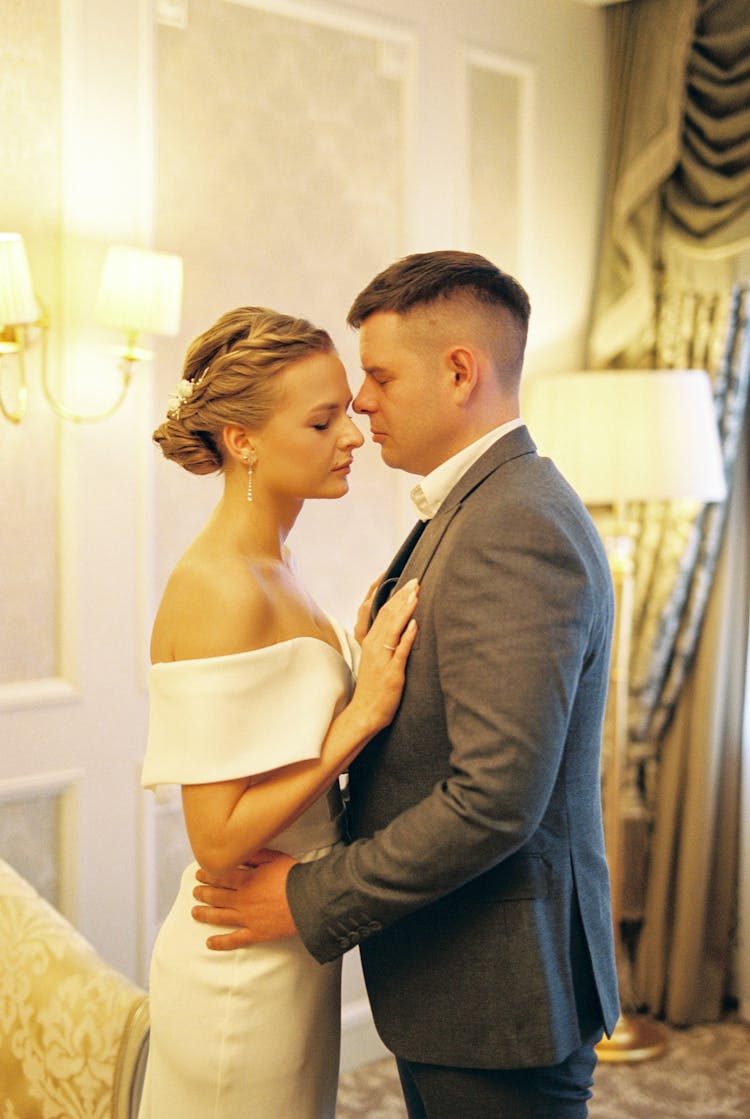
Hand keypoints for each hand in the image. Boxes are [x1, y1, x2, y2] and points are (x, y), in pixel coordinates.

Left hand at [191, 850, 297, 949]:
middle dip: (203, 893)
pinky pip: (234, 940)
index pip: (221, 877)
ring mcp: (247, 918)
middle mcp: (242, 900)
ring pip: (220, 917)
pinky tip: (209, 943)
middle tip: (195, 891)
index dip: (208, 875)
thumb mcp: (274, 858)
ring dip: (205, 914)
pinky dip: (220, 943)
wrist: (309, 900)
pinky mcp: (256, 933)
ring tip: (194, 912)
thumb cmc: (293, 877)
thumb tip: (239, 851)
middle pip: (217, 896)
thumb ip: (254, 855)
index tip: (199, 874)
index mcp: (246, 880)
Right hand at [351, 578, 417, 732]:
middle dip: (402, 596)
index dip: (395, 596)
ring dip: (405, 610)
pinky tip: (415, 624)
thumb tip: (401, 627)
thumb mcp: (376, 660)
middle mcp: (375, 647)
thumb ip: (386, 643)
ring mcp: (382, 658)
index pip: (382, 612)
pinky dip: (407, 636)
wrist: (364, 713)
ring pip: (393, 628)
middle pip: (388, 615)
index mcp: (371, 642)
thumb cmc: (373, 688)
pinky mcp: (392, 672)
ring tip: (416, 594)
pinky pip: (400, 650)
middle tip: (415, 580)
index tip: (407, 583)